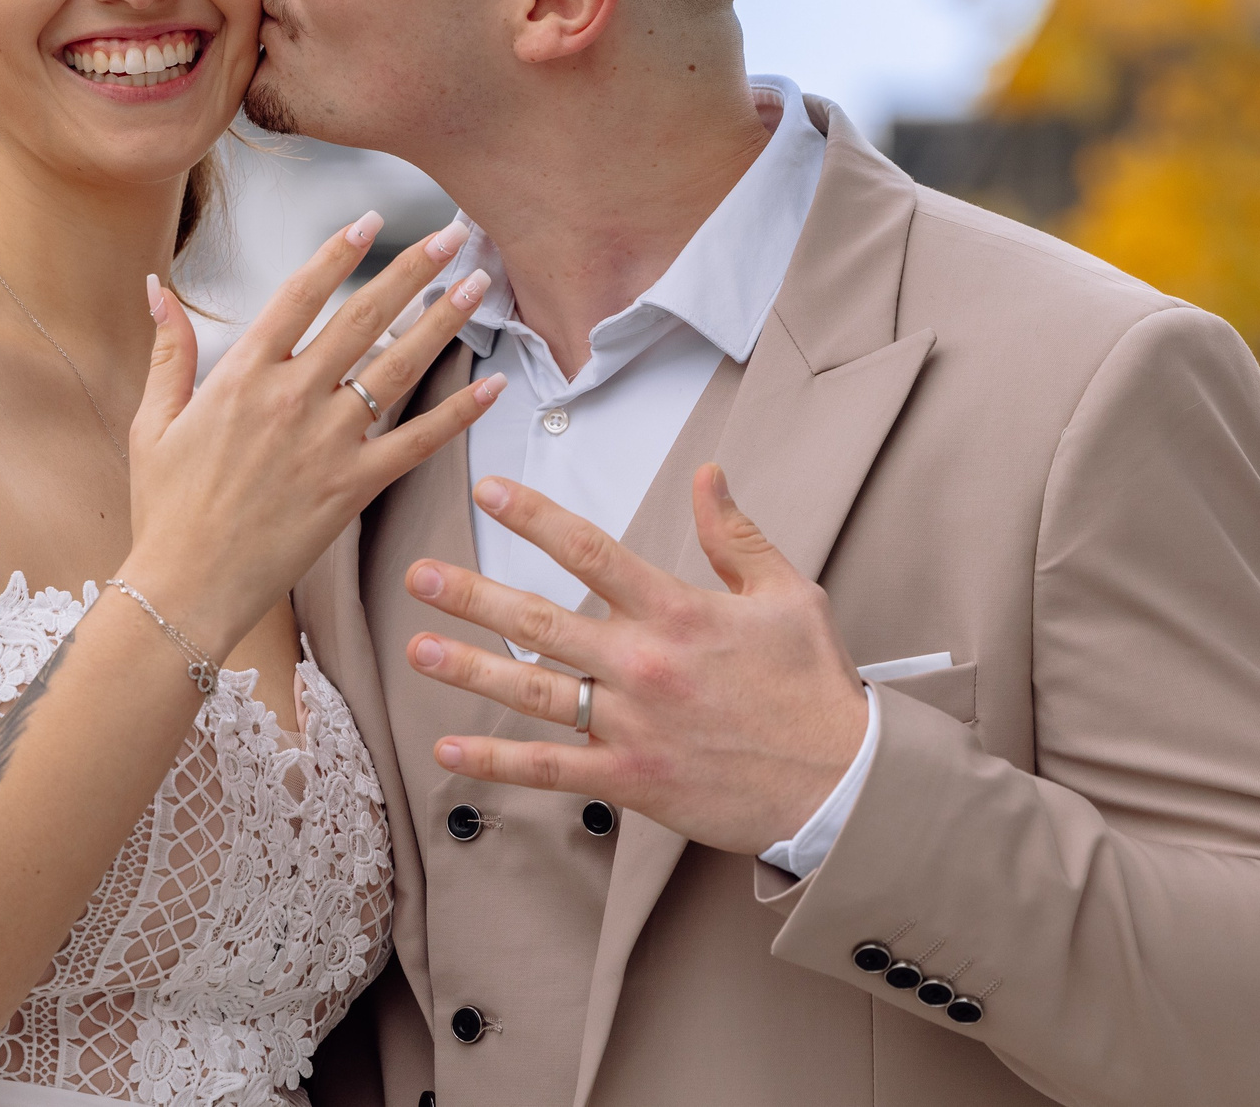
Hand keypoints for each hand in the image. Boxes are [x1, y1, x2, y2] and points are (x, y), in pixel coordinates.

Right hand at [125, 213, 506, 654]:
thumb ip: (168, 350)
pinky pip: (418, 442)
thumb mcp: (153, 420)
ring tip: (479, 283)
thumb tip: (155, 289)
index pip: (300, 294)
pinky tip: (492, 384)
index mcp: (241, 375)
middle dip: (414, 269)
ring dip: (445, 320)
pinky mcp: (354, 487)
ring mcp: (327, 442)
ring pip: (399, 366)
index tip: (371, 218)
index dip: (339, 251)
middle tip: (453, 235)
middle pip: (364, 316)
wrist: (187, 586)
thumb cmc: (165, 507)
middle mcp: (291, 398)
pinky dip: (458, 413)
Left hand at [403, 464, 867, 855]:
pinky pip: (551, 770)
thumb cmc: (815, 688)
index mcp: (678, 613)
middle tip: (420, 576)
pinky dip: (496, 764)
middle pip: (542, 621)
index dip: (535, 518)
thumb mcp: (788, 594)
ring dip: (470, 670)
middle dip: (474, 596)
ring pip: (534, 693)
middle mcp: (644, 666)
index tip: (490, 493)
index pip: (591, 552)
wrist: (842, 784)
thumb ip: (737, 534)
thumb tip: (708, 475)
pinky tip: (448, 751)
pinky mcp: (632, 781)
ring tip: (417, 649)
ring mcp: (633, 727)